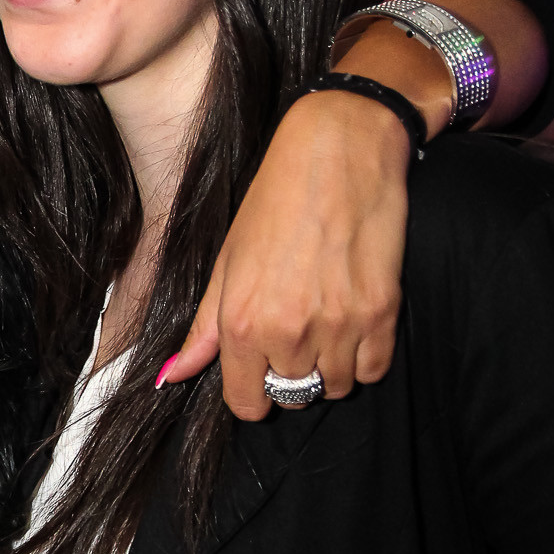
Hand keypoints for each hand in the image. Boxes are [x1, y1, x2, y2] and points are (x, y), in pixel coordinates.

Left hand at [158, 90, 408, 417]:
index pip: (247, 403)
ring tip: (324, 323)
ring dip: (328, 367)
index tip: (257, 373)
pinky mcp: (382, 313)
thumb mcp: (228, 261)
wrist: (339, 150)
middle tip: (294, 333)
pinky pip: (372, 371)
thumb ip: (204, 329)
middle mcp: (288, 332)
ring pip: (334, 387)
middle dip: (289, 374)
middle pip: (292, 395)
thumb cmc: (276, 199)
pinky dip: (363, 358)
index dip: (250, 392)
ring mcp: (339, 326)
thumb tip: (171, 376)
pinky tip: (352, 324)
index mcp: (242, 322)